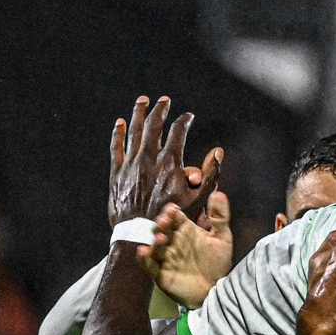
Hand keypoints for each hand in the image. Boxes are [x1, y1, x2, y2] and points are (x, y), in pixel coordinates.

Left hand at [108, 95, 221, 226]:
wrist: (141, 234)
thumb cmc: (173, 218)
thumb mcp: (198, 199)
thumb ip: (210, 174)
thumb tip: (218, 152)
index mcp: (170, 162)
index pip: (178, 131)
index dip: (185, 120)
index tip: (188, 116)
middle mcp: (149, 158)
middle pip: (154, 124)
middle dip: (161, 109)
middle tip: (165, 100)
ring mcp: (131, 164)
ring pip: (134, 130)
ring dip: (139, 113)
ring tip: (143, 101)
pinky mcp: (117, 173)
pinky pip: (117, 147)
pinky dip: (118, 132)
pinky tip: (120, 122)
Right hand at [137, 191, 233, 309]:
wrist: (216, 291)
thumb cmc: (217, 263)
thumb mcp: (222, 238)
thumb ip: (220, 217)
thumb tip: (219, 192)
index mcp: (184, 230)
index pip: (174, 217)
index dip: (172, 212)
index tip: (174, 209)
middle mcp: (172, 242)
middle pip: (162, 228)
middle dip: (162, 223)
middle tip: (167, 219)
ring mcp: (165, 258)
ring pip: (155, 246)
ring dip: (156, 241)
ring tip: (162, 237)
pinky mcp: (161, 274)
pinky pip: (149, 266)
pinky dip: (144, 259)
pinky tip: (143, 251)